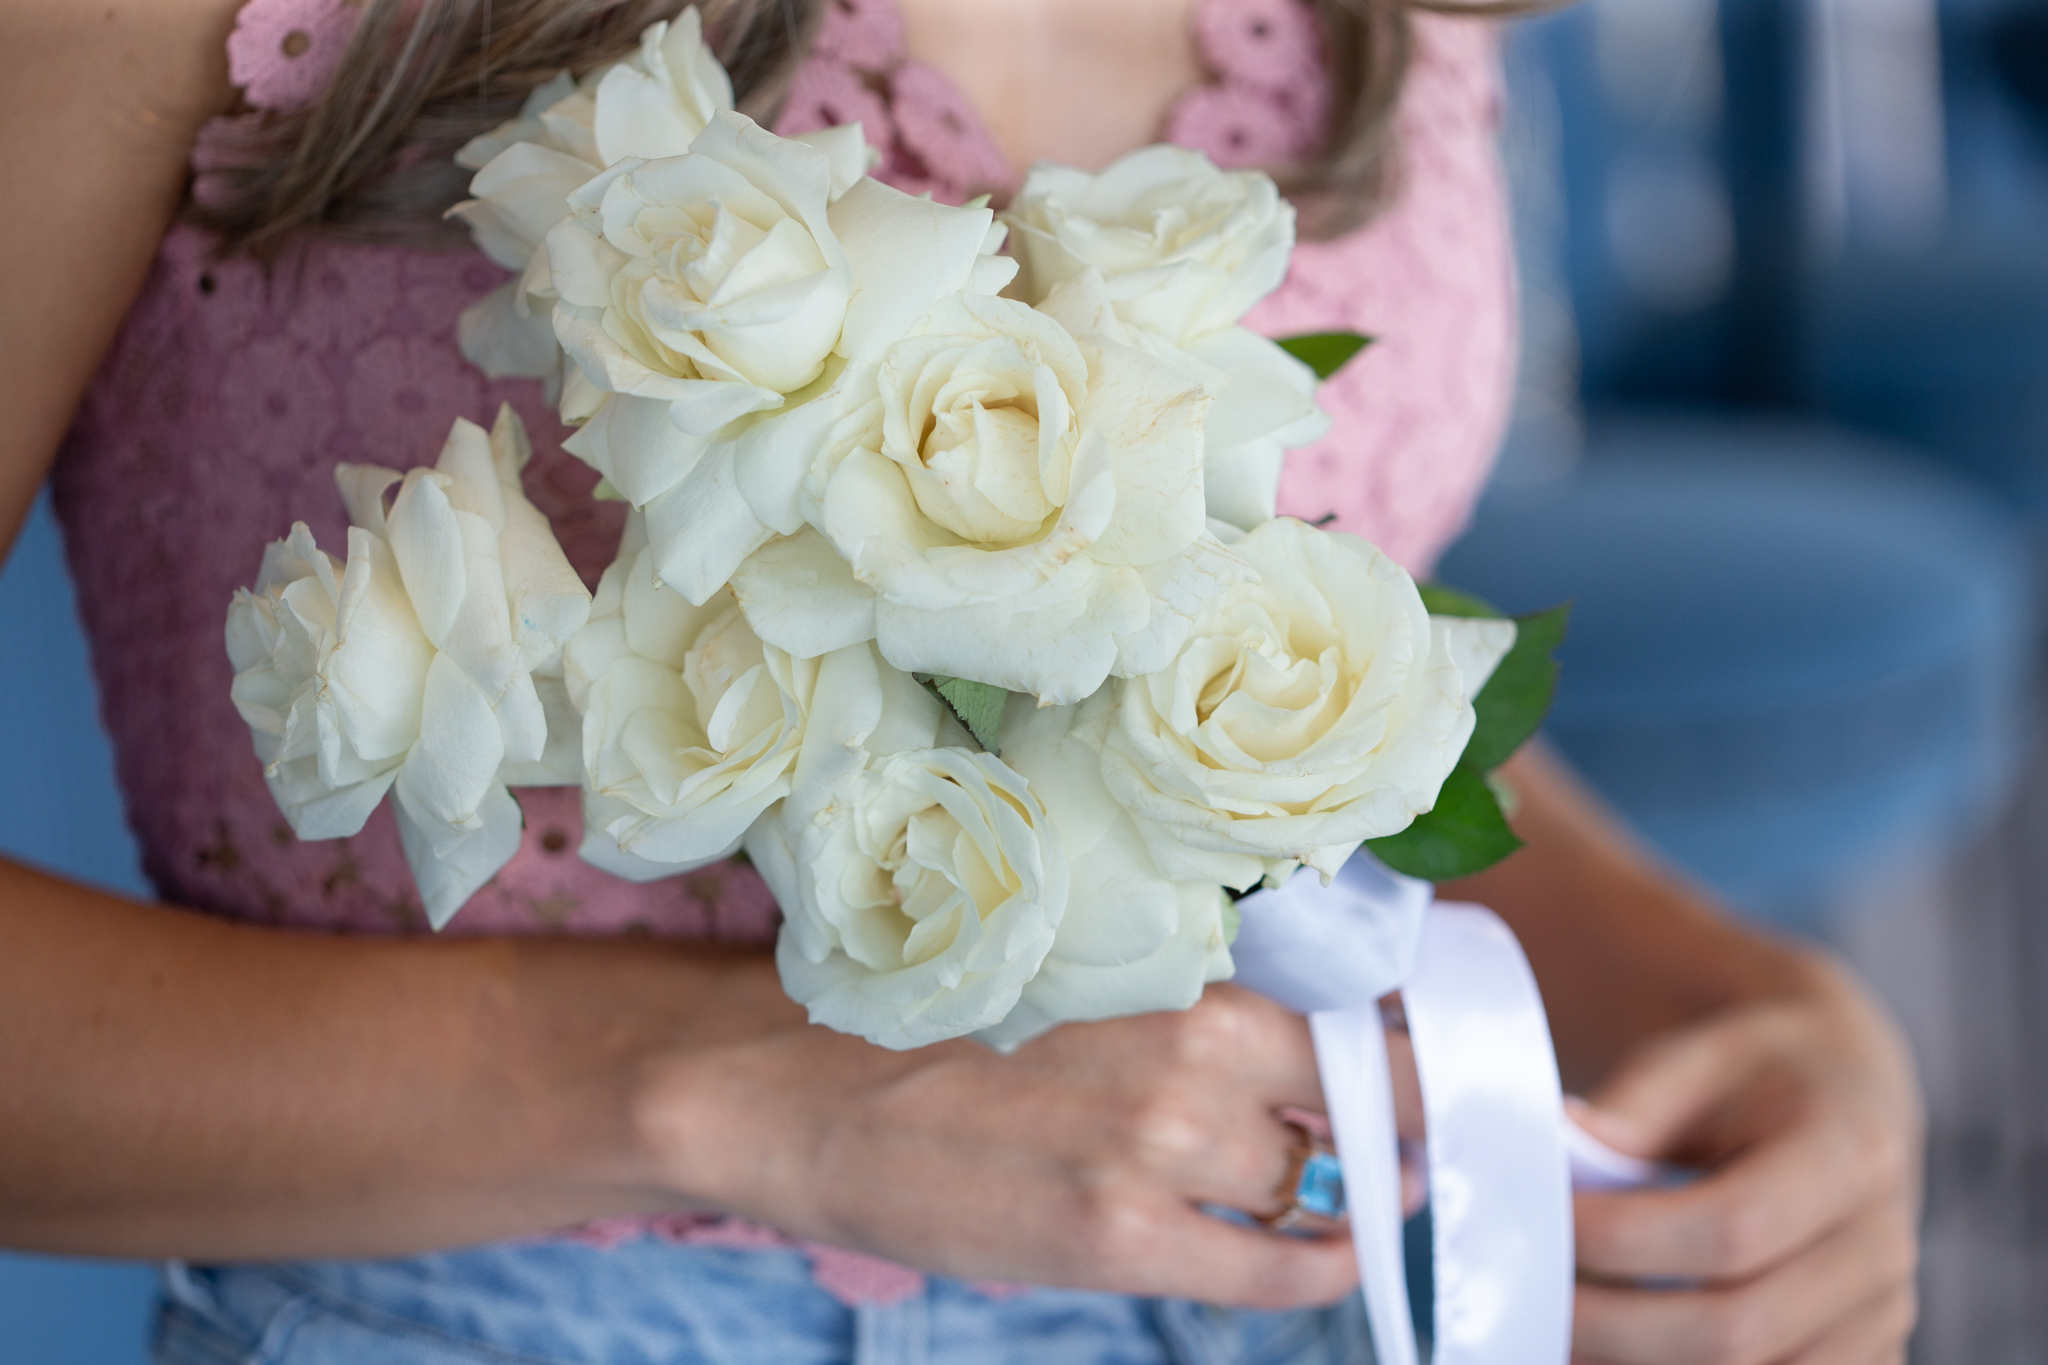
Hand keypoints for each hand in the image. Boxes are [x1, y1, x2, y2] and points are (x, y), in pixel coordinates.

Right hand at [637, 968, 1361, 1309]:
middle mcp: (1189, 1044)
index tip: (1424, 1064)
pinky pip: (1275, 1268)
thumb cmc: (930, 1013)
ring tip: (1331, 1188)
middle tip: (1393, 1133)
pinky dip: (1319, 1267)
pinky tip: (1326, 1256)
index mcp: (1179, 959)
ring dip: (1330, 1187)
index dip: (1410, 1043)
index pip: (1362, 1001)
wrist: (792, 1083)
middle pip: (1362, 1090)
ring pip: (1312, 1177)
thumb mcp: (1072, 965)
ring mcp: (1158, 1146)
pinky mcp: (1118, 1235)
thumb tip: (1311, 1022)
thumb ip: (1187, 989)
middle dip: (1384, 1118)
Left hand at [1567, 958, 1921, 1363]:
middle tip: (1531, 1298)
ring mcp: (1882, 1318)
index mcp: (1850, 1153)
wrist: (1846, 1097)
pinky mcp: (1867, 1358)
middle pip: (1739, 1329)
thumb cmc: (1758, 1073)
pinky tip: (1614, 1350)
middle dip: (1614, 1326)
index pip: (1732, 1227)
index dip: (1626, 1239)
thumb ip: (1636, 1101)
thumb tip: (1564, 1142)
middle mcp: (1881, 1250)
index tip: (1546, 1225)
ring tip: (1563, 1331)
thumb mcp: (1700, 1053)